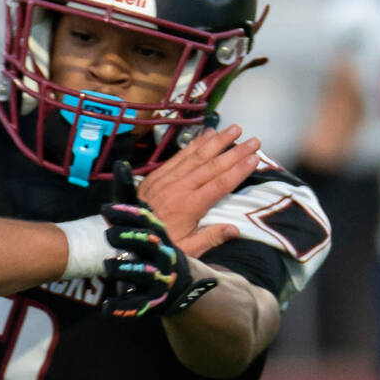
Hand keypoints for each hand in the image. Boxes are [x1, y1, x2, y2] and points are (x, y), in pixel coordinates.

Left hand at [100, 203, 217, 319]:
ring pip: (143, 273)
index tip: (104, 209)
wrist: (182, 288)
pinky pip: (136, 305)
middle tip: (108, 234)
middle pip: (147, 243)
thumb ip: (131, 221)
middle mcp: (162, 257)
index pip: (144, 221)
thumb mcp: (149, 236)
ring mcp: (158, 280)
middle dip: (129, 237)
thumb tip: (110, 197)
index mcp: (159, 239)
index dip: (126, 214)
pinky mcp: (152, 301)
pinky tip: (106, 309)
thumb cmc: (155, 257)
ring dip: (124, 269)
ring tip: (107, 266)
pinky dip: (121, 307)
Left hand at [131, 125, 261, 256]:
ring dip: (217, 141)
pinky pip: (178, 155)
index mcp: (189, 207)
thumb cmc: (157, 244)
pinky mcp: (156, 175)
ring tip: (234, 129)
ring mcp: (166, 178)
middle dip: (235, 152)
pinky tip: (206, 134)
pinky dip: (193, 144)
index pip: (220, 184)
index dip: (238, 170)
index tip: (255, 158)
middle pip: (212, 166)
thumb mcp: (186, 250)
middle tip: (254, 140)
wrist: (124, 236)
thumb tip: (235, 229)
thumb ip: (210, 238)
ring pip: (196, 156)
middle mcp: (178, 188)